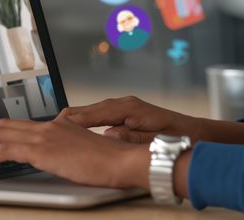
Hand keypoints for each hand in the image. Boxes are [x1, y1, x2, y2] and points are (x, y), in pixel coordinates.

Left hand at [0, 116, 149, 189]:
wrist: (123, 161)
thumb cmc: (111, 163)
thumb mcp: (85, 155)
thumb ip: (68, 153)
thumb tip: (59, 161)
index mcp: (58, 126)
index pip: (17, 127)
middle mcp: (48, 126)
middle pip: (1, 127)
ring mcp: (44, 135)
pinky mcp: (41, 149)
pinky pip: (0, 151)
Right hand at [60, 95, 202, 143]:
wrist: (193, 132)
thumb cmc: (176, 137)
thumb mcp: (152, 140)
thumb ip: (130, 137)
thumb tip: (109, 135)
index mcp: (130, 109)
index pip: (97, 113)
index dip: (77, 120)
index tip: (61, 124)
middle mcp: (125, 103)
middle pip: (91, 109)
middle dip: (71, 117)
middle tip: (50, 124)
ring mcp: (126, 106)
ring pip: (94, 109)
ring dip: (78, 117)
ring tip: (58, 125)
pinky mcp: (127, 111)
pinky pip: (101, 113)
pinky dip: (87, 118)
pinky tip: (78, 124)